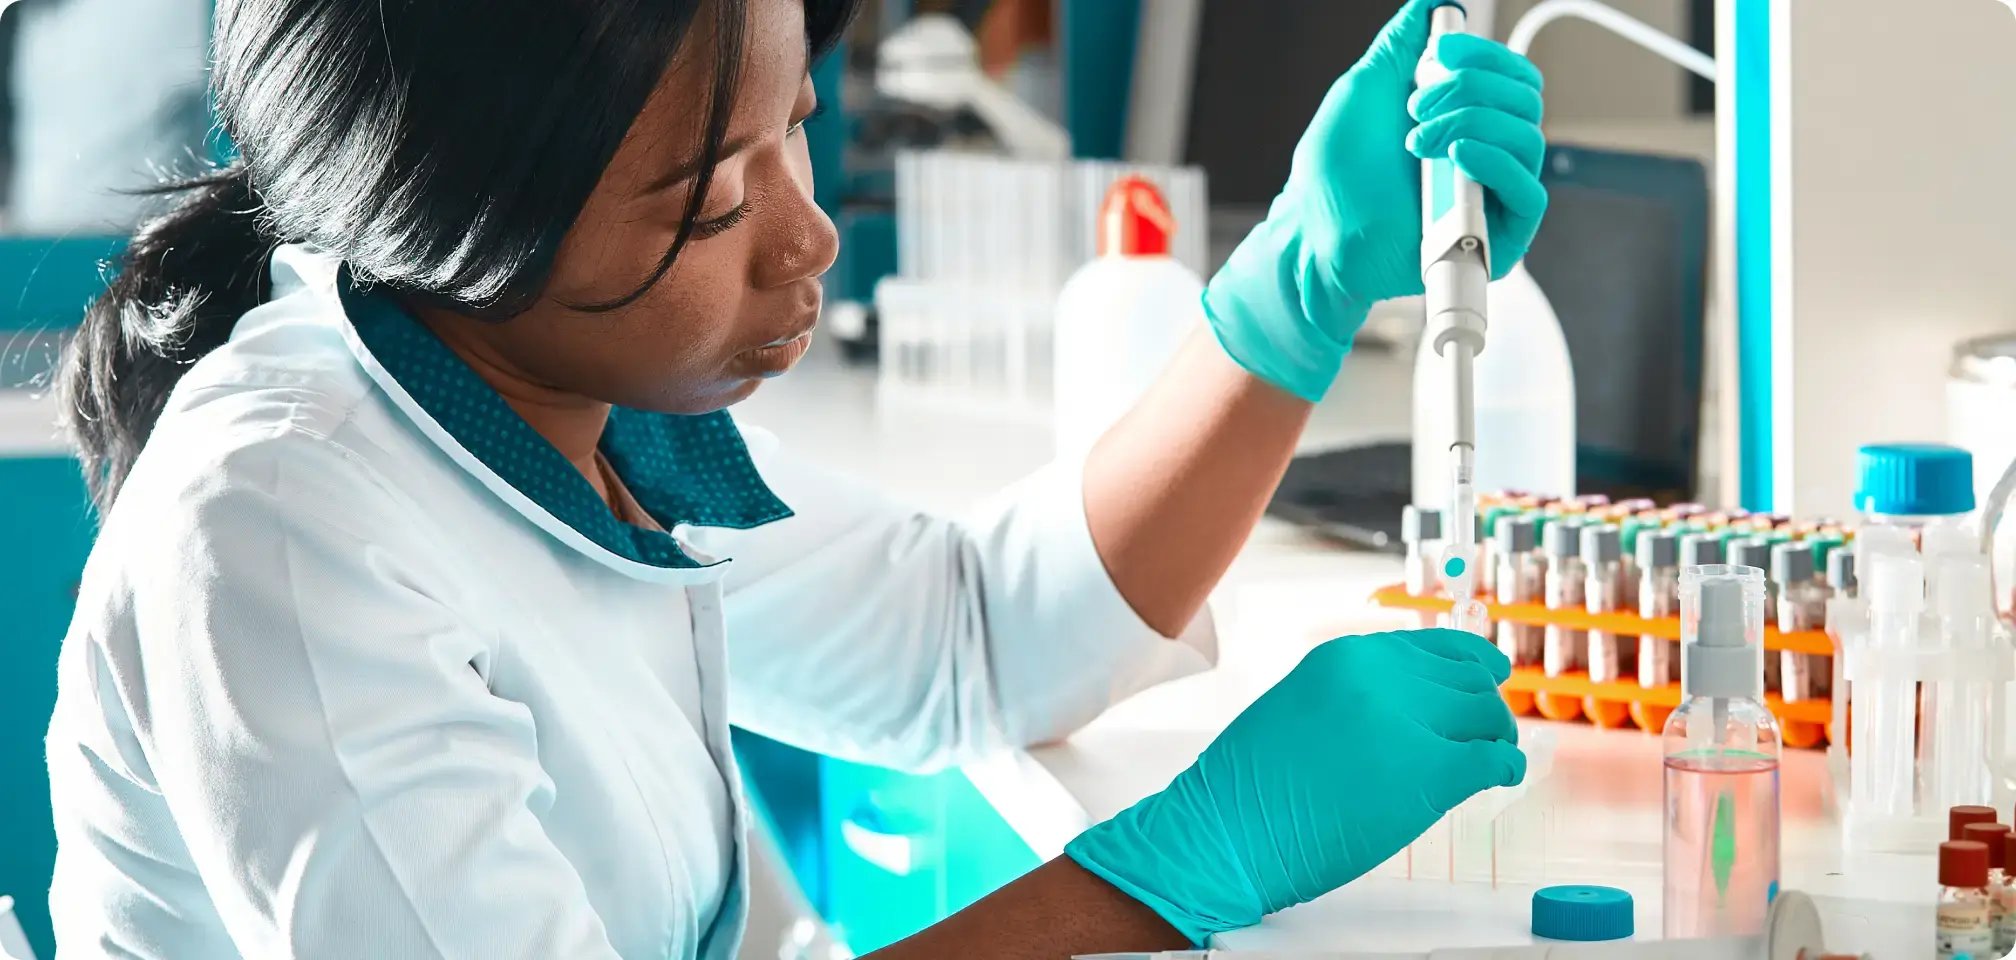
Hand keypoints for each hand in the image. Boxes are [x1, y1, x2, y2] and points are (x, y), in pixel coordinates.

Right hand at [1064, 628, 1525, 944]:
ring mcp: (1404, 721)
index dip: (1470, 662)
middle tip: (1491, 733)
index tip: (1491, 674)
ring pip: (1486, 716)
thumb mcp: (1302, 706)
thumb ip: (1357, 694)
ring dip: (1496, 737)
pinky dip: (1505, 767)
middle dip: (1485, 708)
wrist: (1226, 833)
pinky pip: (1492, 760)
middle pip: (1468, 681)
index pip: (1433, 645)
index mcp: (1346, 656)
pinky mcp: (1427, 772)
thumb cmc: (1252, 786)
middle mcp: (1378, 677)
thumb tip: (1416, 706)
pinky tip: (1501, 777)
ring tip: (1493, 759)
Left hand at [1202, 0, 1548, 402]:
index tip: (1441, 51)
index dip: (1485, 55)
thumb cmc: (1332, 176)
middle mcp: (1485, 155)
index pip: (1511, 77)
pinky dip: (1495, 162)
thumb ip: (1402, 46)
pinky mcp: (1498, 240)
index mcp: (1464, 121)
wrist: (1314, 235)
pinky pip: (1529, 192)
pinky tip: (1456, 154)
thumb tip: (1434, 2)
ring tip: (1416, 140)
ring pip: (1527, 138)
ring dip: (1471, 122)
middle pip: (1525, 100)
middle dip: (1471, 88)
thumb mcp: (1365, 90)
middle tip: (1416, 107)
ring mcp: (1491, 196)